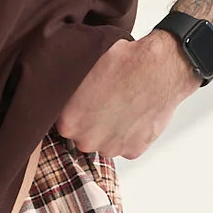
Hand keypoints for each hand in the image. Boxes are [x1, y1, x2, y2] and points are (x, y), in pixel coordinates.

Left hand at [55, 31, 199, 158]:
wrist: (160, 68)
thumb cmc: (123, 62)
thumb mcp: (82, 65)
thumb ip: (64, 84)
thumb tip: (52, 83)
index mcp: (69, 122)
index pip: (61, 121)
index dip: (73, 108)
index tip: (82, 99)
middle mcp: (87, 141)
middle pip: (83, 135)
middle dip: (91, 121)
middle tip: (104, 100)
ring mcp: (112, 148)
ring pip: (105, 141)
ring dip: (110, 128)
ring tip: (122, 104)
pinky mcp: (134, 151)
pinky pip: (126, 145)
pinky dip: (130, 133)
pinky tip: (134, 112)